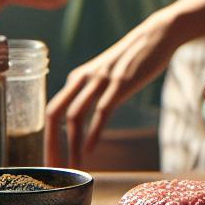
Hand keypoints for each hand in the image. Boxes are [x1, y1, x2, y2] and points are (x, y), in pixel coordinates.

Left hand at [46, 9, 181, 166]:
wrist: (156, 35)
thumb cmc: (132, 58)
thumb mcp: (104, 73)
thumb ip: (91, 90)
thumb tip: (83, 115)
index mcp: (77, 78)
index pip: (53, 111)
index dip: (48, 137)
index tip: (52, 161)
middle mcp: (83, 79)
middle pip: (55, 113)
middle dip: (51, 144)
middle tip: (53, 169)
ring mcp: (101, 80)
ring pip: (75, 116)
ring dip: (71, 144)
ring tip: (74, 166)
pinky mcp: (120, 83)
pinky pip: (101, 111)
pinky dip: (93, 133)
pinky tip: (91, 150)